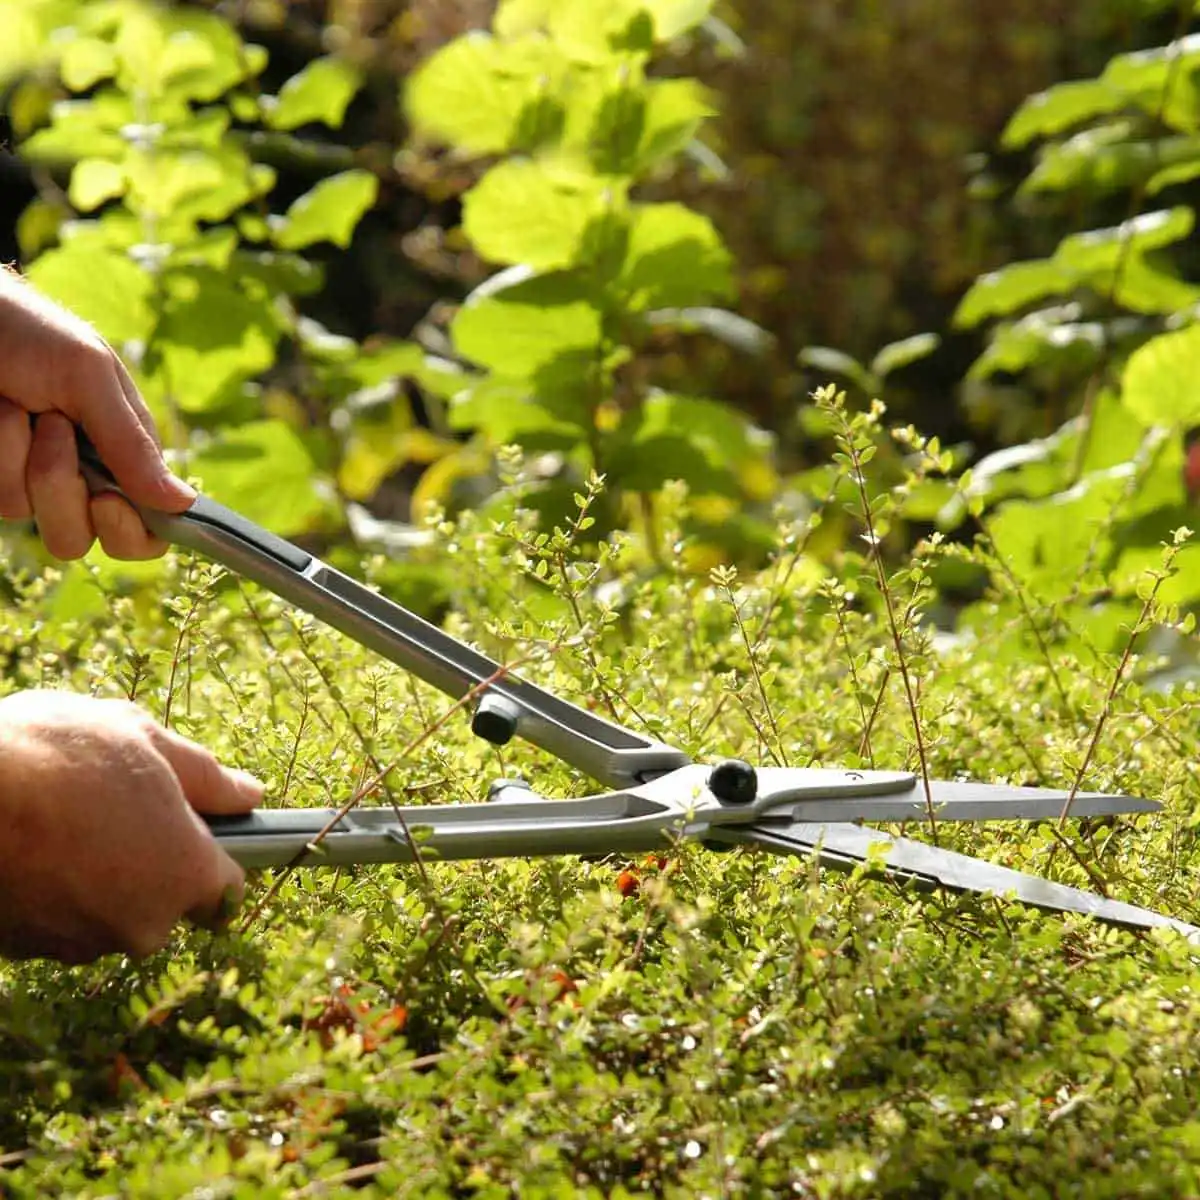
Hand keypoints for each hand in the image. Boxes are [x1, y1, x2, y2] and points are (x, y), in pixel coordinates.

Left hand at [0, 268, 194, 560]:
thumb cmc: (32, 333)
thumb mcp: (90, 377)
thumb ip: (132, 445)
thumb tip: (184, 504)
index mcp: (128, 456)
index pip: (149, 529)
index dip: (134, 530)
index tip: (106, 499)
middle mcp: (86, 479)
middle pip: (85, 538)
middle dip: (64, 491)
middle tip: (55, 429)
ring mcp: (36, 484)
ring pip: (36, 520)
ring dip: (26, 461)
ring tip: (21, 408)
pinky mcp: (0, 481)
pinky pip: (2, 502)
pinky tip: (0, 412)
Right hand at [0, 690, 262, 963]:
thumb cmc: (54, 755)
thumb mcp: (143, 738)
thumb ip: (206, 775)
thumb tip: (249, 795)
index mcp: (186, 872)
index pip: (226, 889)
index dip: (215, 858)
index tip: (198, 834)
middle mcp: (143, 924)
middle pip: (164, 902)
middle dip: (148, 862)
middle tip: (111, 804)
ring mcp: (79, 943)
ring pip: (106, 912)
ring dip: (94, 875)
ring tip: (60, 818)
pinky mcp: (24, 949)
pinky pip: (53, 919)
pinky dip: (48, 889)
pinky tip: (29, 844)